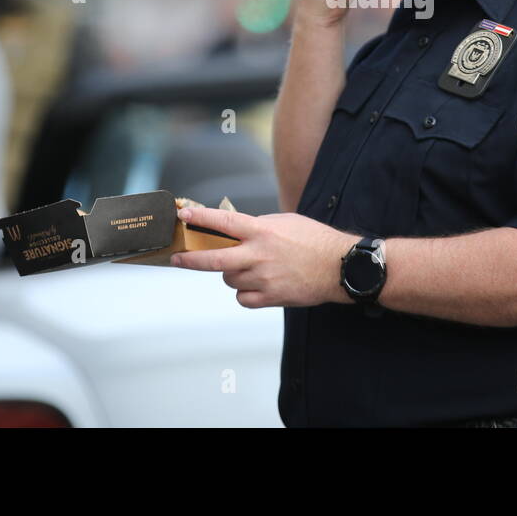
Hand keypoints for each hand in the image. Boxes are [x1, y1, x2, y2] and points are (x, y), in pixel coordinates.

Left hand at [171, 205, 358, 308]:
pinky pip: (242, 298)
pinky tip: (257, 285)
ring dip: (231, 274)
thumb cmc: (314, 240)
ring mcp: (263, 278)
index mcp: (262, 231)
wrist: (339, 266)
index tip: (184, 217)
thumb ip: (257, 226)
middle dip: (190, 259)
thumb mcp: (285, 222)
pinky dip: (245, 292)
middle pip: (213, 259)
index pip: (224, 222)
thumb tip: (234, 229)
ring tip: (251, 268)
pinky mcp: (270, 297)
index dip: (201, 219)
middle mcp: (258, 254)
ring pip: (228, 279)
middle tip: (177, 258)